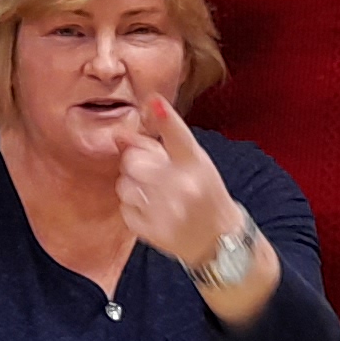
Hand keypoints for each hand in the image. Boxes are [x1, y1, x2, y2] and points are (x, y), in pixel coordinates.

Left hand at [115, 99, 238, 271]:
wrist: (218, 240)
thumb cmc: (205, 193)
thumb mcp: (195, 162)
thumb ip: (163, 144)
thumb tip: (120, 135)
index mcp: (197, 165)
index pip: (178, 136)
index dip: (165, 116)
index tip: (153, 100)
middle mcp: (183, 187)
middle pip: (133, 161)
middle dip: (136, 162)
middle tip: (152, 170)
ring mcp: (166, 212)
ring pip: (124, 184)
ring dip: (133, 184)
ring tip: (153, 192)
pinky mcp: (152, 231)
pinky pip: (125, 207)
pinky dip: (133, 206)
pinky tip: (152, 208)